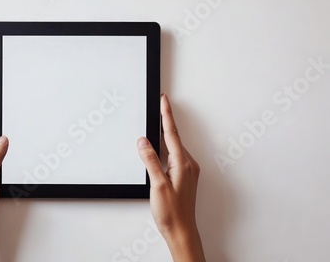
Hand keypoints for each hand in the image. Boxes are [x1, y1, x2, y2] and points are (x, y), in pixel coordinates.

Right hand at [137, 94, 204, 261]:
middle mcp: (188, 164)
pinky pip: (175, 155)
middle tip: (160, 104)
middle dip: (166, 120)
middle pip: (174, 137)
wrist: (182, 230)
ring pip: (174, 146)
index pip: (171, 133)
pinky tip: (161, 147)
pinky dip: (167, 147)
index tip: (163, 100)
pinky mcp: (184, 176)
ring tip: (159, 121)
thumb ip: (150, 161)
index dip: (166, 115)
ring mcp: (187, 170)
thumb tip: (143, 142)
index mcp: (182, 164)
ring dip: (166, 134)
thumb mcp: (157, 185)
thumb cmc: (172, 212)